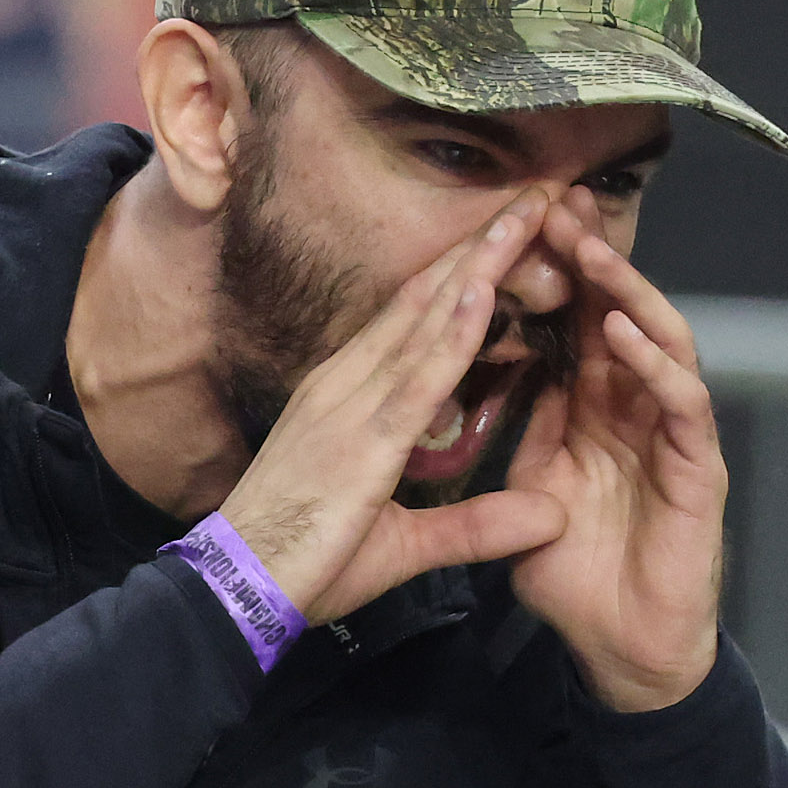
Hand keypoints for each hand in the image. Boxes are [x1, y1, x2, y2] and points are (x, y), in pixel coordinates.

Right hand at [218, 190, 568, 623]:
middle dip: (482, 247)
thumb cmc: (304, 567)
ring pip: (426, 320)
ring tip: (527, 215)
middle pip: (425, 300)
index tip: (514, 234)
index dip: (467, 274)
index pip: (417, 321)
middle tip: (538, 195)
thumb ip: (478, 527)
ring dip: (480, 266)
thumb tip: (550, 518)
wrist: (237, 592)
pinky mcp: (358, 440)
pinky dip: (451, 330)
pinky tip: (483, 289)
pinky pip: (414, 376)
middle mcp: (346, 385)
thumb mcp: (407, 546)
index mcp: (349, 400)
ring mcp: (349, 405)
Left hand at [503, 199, 723, 710]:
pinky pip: (682, 405)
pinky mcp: (698, 472)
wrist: (621, 652)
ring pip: (658, 344)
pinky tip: (622, 333)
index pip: (572, 328)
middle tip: (557, 206)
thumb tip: (494, 390)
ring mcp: (672, 438)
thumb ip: (522, 439)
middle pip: (615, 318)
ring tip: (590, 252)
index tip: (512, 226)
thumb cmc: (578, 579)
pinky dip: (653, 365)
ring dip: (624, 295)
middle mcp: (637, 414)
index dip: (547, 279)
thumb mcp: (530, 499)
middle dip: (589, 262)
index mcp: (594, 414)